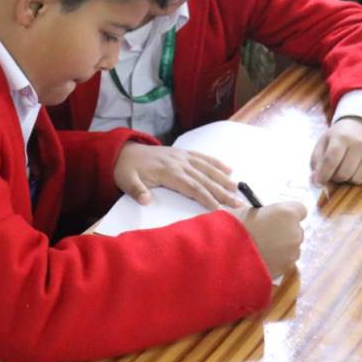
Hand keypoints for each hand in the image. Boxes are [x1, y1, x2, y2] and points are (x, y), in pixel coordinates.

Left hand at [114, 142, 241, 209]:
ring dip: (223, 178)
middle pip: (204, 179)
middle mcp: (178, 163)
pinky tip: (228, 169)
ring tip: (238, 189)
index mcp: (168, 172)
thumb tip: (145, 200)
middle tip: (238, 203)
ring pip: (207, 168)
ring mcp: (181, 156)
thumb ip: (136, 190)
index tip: (220, 210)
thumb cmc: (126, 170)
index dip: (206, 198)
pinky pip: (202, 157)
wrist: (122, 151)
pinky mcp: (182, 153)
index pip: (192, 187)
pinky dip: (216, 163)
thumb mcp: (126, 181)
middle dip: (222, 192)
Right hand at [229, 201, 306, 278]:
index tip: (276, 216)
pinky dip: (276, 260)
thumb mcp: (246, 211)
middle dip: (284, 230)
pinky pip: (284, 261)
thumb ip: (262, 214)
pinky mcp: (286, 269)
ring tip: (260, 248)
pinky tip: (260, 259)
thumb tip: (264, 217)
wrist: (226, 257)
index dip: (288, 213)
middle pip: (296, 229)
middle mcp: (295, 233)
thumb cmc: (233, 227)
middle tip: (265, 233)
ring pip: (291, 247)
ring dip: (281, 246)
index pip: (300, 209)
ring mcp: (293, 253)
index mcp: (287, 213)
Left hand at [310, 116, 361, 184]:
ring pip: (357, 179)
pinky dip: (361, 180)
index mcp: (341, 137)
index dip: (323, 175)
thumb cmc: (339, 136)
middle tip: (334, 172)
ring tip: (346, 169)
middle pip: (344, 173)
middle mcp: (359, 144)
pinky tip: (358, 170)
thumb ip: (316, 161)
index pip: (331, 161)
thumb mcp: (324, 142)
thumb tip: (315, 181)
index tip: (318, 183)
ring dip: (348, 180)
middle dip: (335, 178)